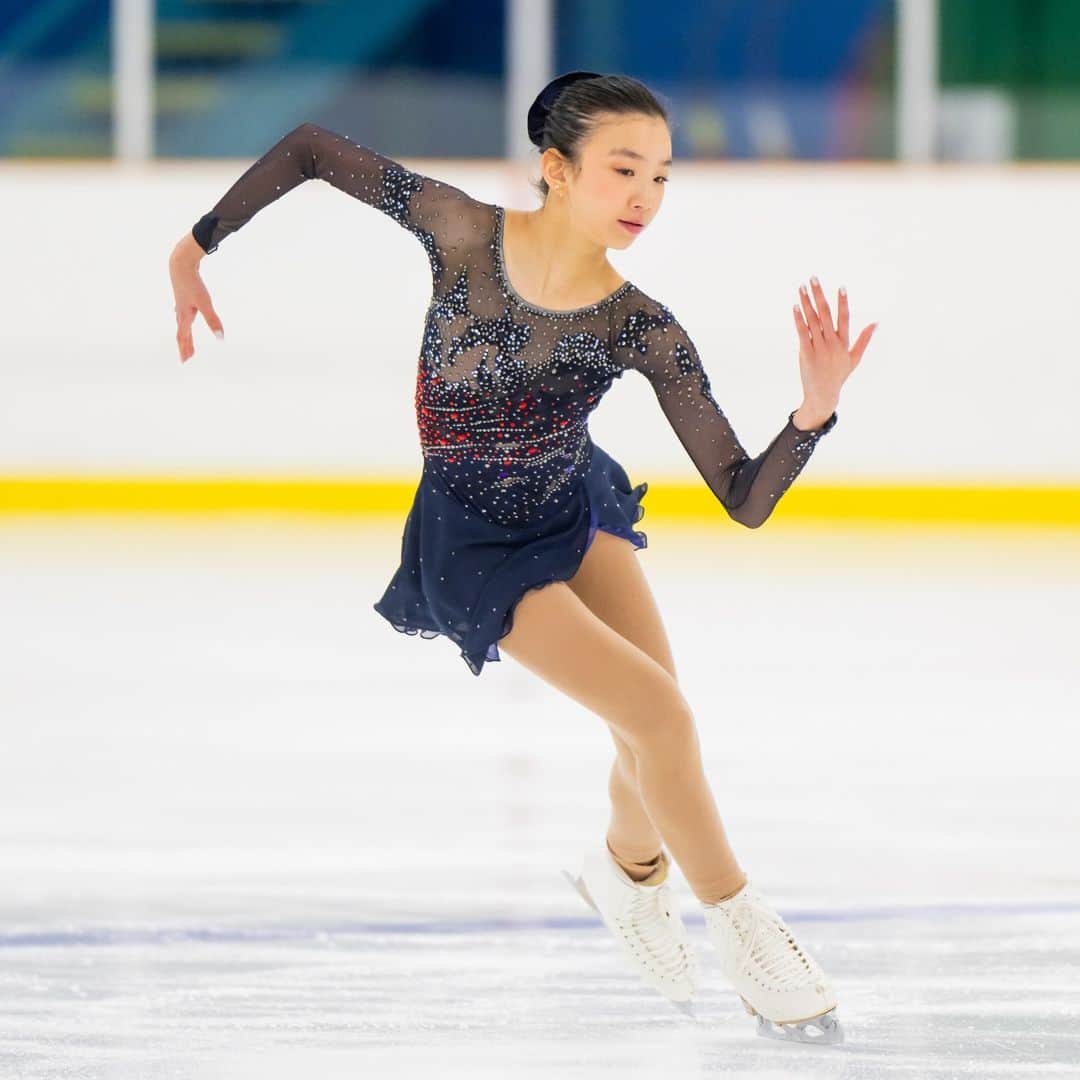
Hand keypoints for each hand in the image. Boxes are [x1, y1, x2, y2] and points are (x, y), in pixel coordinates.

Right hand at [169, 235, 223, 361]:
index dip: (185, 350)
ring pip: (181, 324)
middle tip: (186, 358)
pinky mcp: (182, 297)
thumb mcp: (205, 303)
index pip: (185, 338)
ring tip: (185, 341)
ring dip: (183, 335)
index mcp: (185, 317)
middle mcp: (180, 312)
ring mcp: (180, 305)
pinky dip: (183, 320)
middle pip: (182, 333)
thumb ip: (213, 320)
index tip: (185, 361)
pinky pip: (181, 313)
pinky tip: (182, 315)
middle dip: (184, 346)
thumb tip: (220, 337)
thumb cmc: (192, 284)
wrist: (180, 264)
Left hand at [793, 277, 875, 407]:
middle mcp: (832, 343)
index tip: (842, 286)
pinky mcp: (806, 354)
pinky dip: (799, 319)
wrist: (823, 395)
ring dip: (806, 302)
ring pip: (812, 321)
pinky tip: (795, 307)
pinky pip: (802, 333)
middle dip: (819, 295)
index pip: (845, 318)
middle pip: (826, 314)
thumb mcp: (854, 358)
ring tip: (802, 287)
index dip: (843, 302)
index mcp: (844, 343)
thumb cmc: (839, 376)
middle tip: (813, 278)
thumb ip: (864, 339)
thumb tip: (876, 323)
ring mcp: (819, 348)